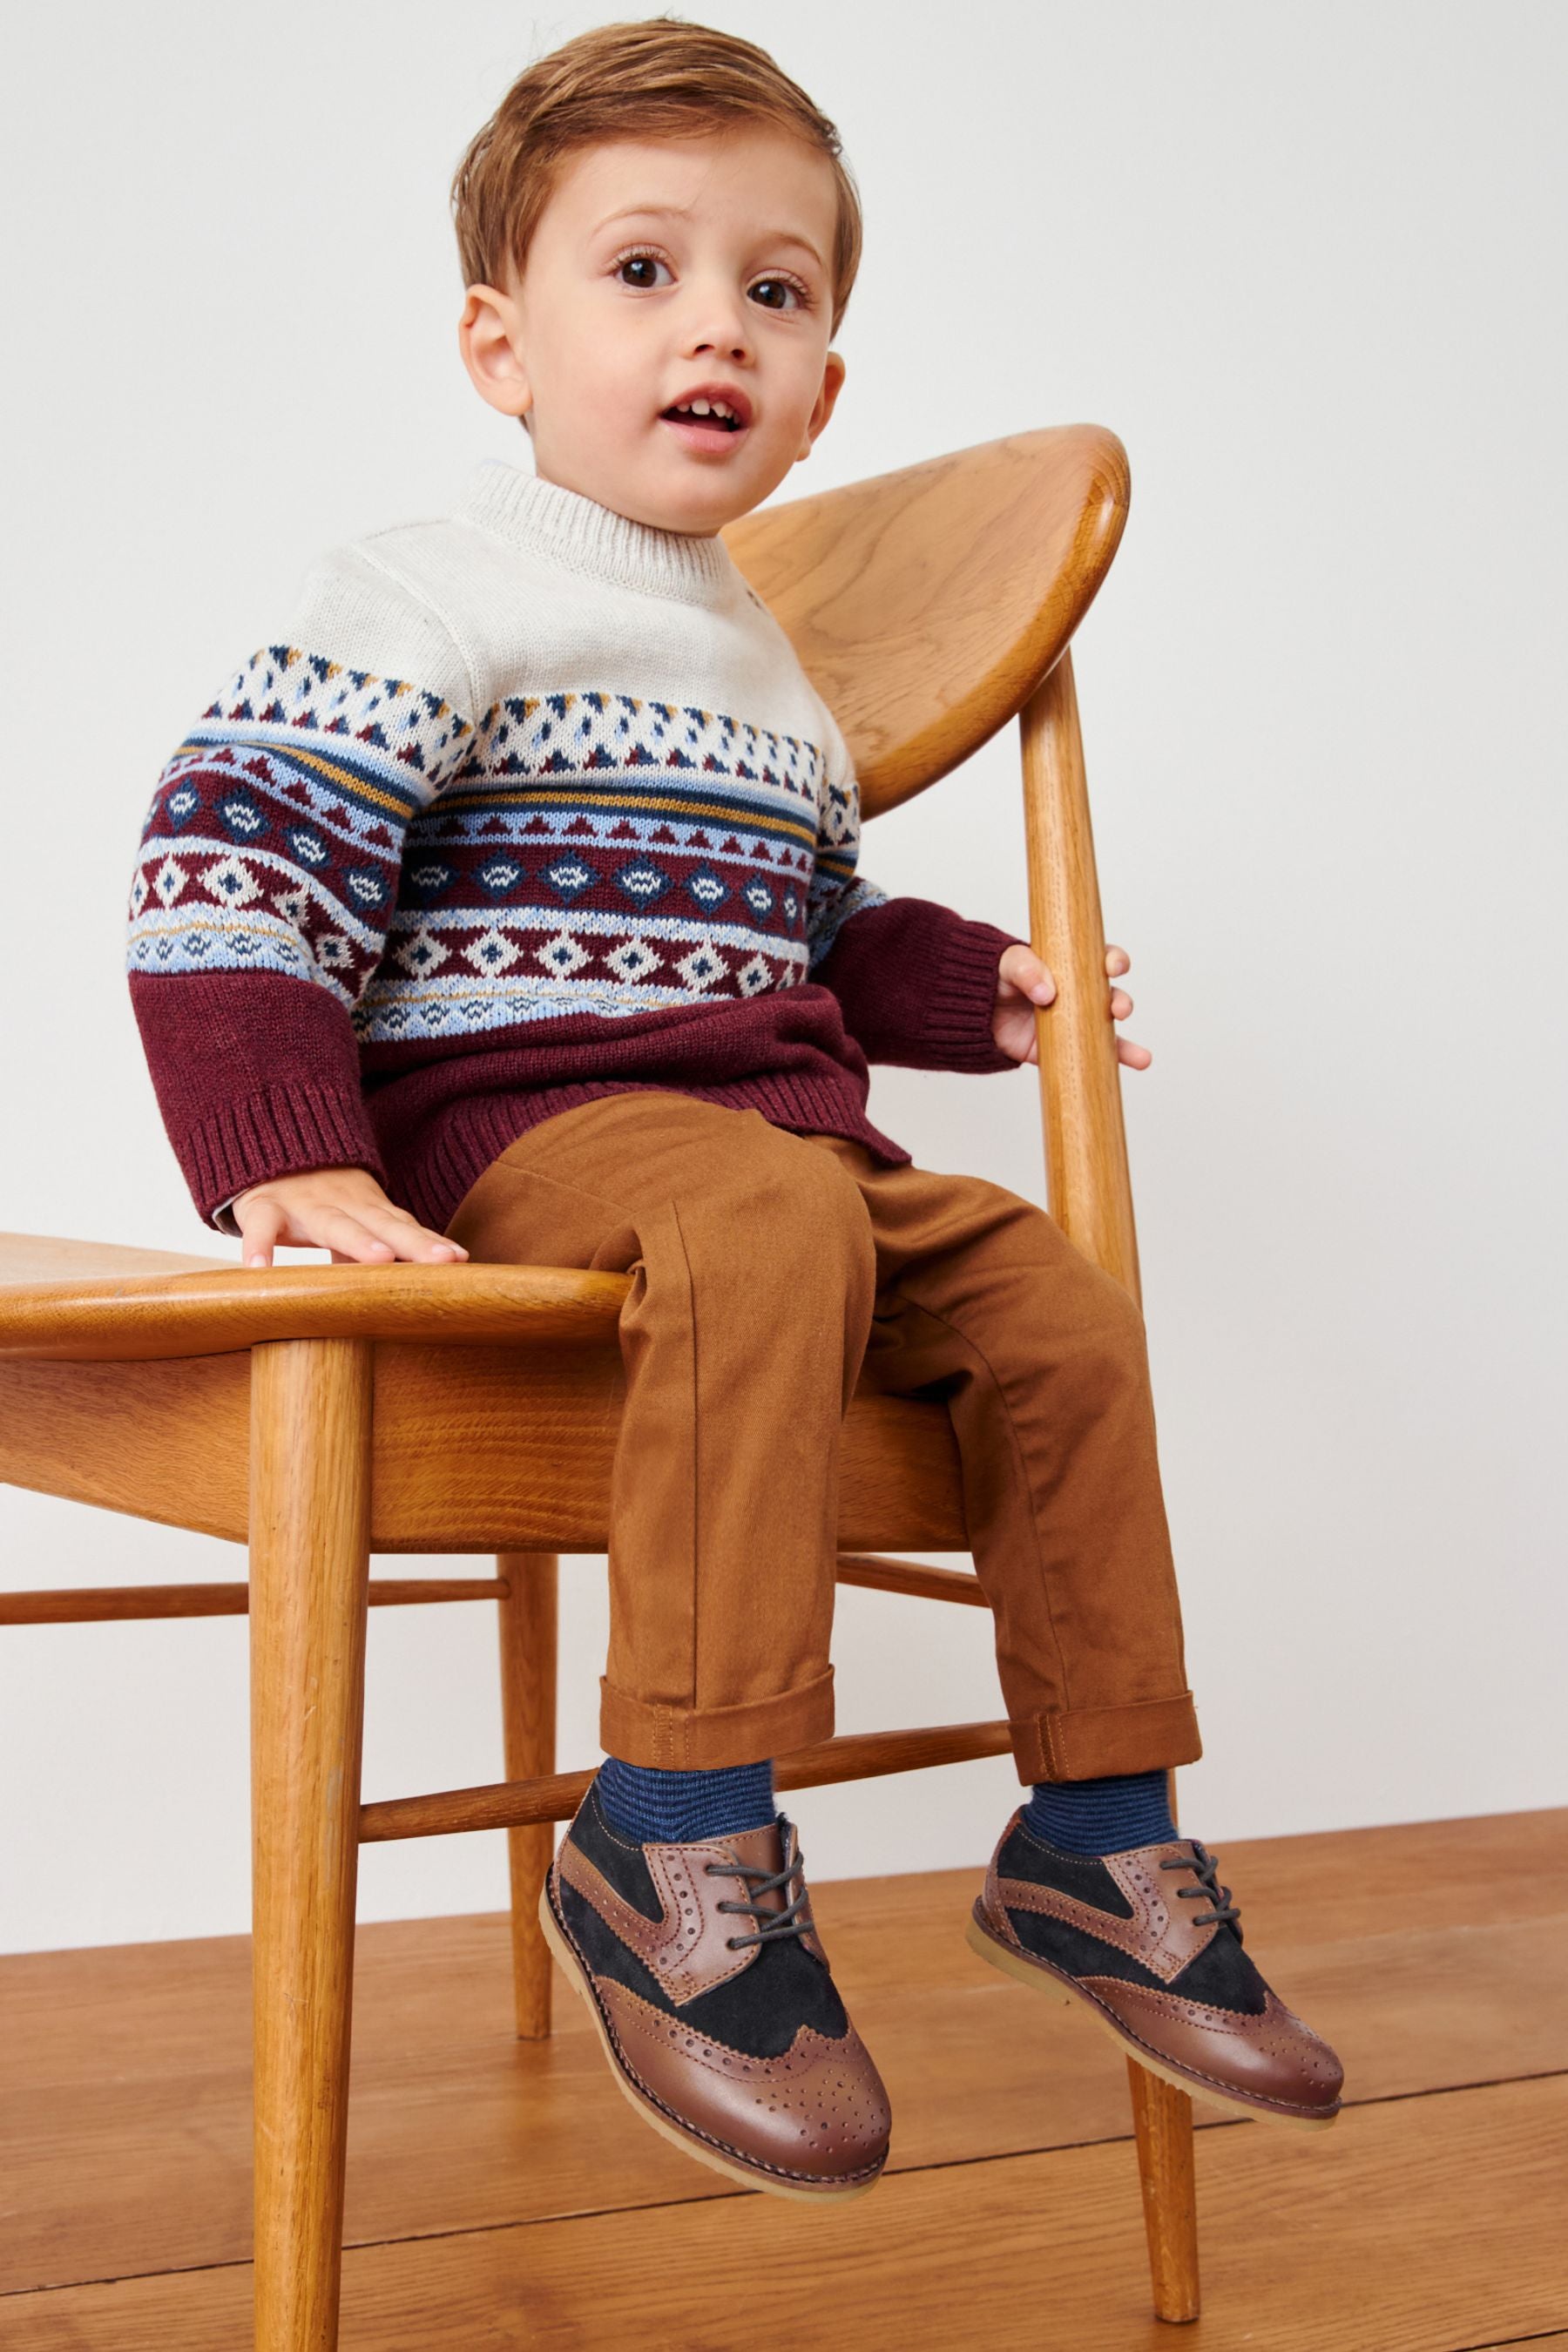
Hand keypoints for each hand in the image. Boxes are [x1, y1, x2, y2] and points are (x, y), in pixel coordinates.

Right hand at [231, 1165, 470, 1269]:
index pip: (405, 1227)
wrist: (268, 1147)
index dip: (431, 1243)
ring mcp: (305, 1204)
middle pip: (384, 1225)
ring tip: (381, 1259)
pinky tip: (260, 1269)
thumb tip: (409, 1293)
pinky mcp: (264, 1207)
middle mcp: (344, 1205)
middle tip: (443, 1261)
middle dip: (414, 1243)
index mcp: (369, 1209)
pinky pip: (261, 1228)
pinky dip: (259, 1246)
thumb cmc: (321, 1199)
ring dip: (357, 1240)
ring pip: (333, 1223)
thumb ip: (381, 1248)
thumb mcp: (354, 1220)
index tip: (460, 1260)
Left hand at [992, 941, 1150, 1070]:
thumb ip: (1026, 969)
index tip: (1113, 967)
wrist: (969, 1013)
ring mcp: (1071, 1022)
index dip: (1113, 960)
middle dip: (1120, 1001)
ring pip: (1107, 1032)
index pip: (1099, 959)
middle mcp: (1076, 994)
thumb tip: (1048, 992)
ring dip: (1126, 1043)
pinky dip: (1111, 1063)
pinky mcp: (1059, 1048)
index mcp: (1068, 966)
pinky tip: (1135, 1064)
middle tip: (1117, 1009)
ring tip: (1139, 1056)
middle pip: (1108, 996)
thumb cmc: (992, 979)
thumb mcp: (1006, 963)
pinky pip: (1090, 1058)